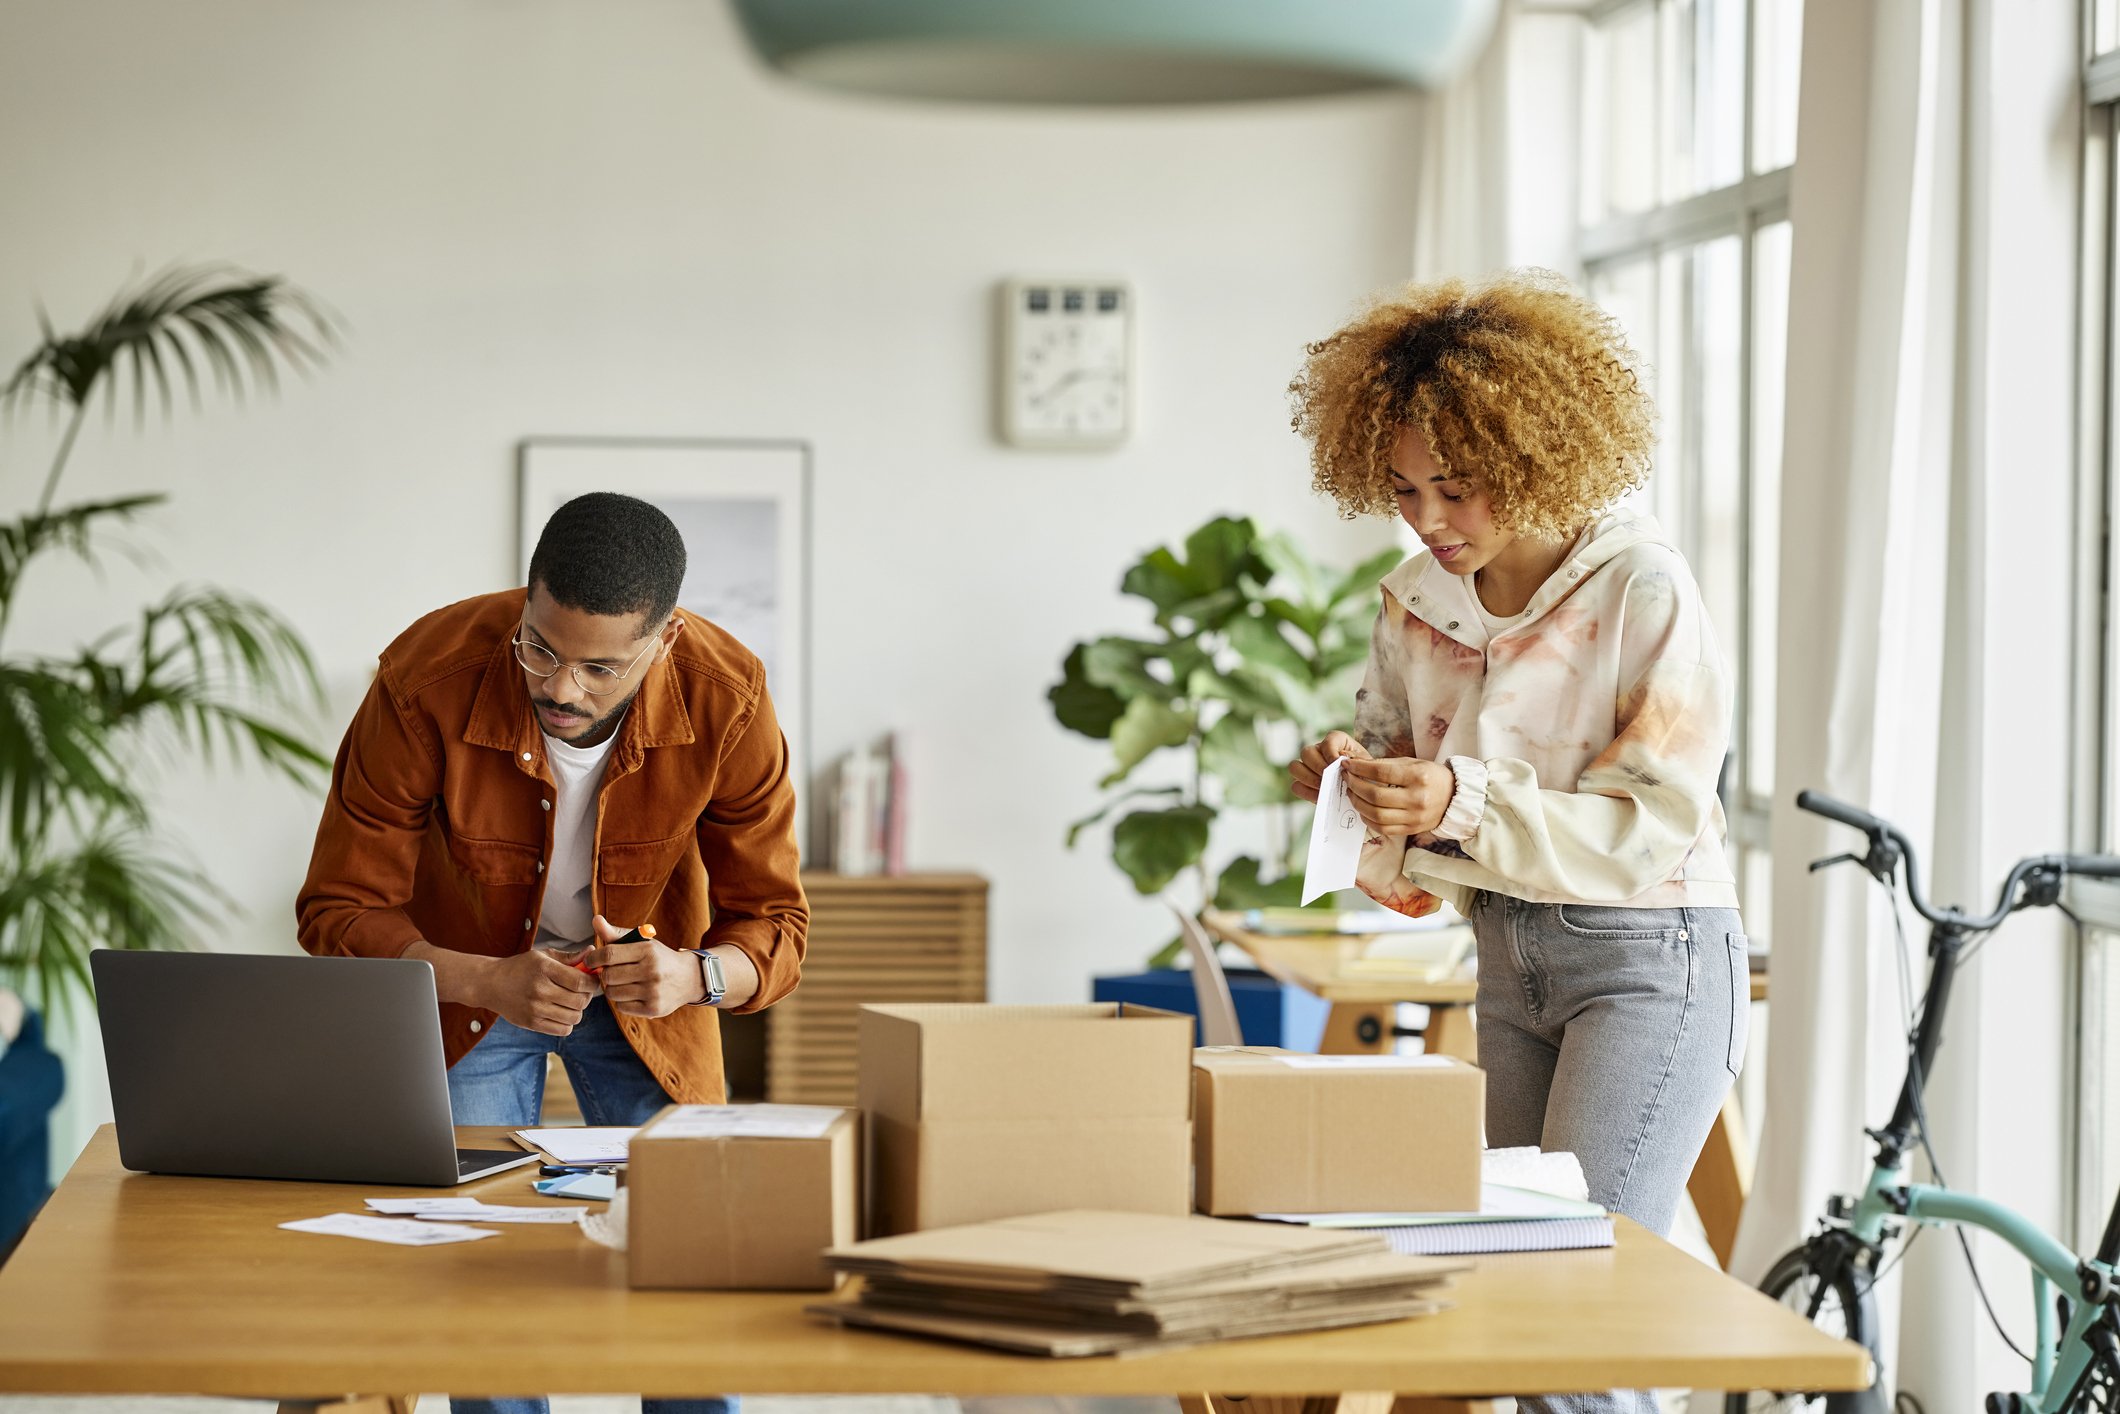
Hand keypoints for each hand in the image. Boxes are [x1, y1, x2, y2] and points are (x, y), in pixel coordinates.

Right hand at [481, 948, 596, 1036]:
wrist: (491, 984)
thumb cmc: (521, 967)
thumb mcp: (543, 956)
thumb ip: (570, 957)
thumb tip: (592, 953)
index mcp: (544, 969)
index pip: (580, 982)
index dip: (592, 982)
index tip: (591, 980)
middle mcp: (540, 990)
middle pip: (580, 1001)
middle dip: (587, 996)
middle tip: (582, 991)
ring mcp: (535, 1009)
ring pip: (574, 1017)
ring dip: (578, 1010)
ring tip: (571, 1002)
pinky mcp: (531, 1023)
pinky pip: (563, 1030)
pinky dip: (567, 1023)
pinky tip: (561, 1012)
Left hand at [582, 914, 700, 1017]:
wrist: (688, 978)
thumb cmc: (659, 958)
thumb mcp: (642, 942)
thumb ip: (615, 933)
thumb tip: (595, 920)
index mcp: (648, 951)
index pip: (609, 955)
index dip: (594, 958)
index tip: (590, 961)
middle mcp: (651, 971)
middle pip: (608, 976)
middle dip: (605, 974)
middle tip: (611, 972)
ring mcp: (653, 992)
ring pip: (612, 993)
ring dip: (612, 988)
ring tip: (621, 982)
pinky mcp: (653, 1009)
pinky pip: (621, 1007)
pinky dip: (622, 1001)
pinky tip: (631, 994)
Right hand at [1290, 731, 1370, 802]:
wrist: (1364, 790)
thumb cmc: (1365, 774)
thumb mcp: (1367, 766)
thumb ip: (1357, 762)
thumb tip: (1342, 761)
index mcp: (1336, 741)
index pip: (1328, 741)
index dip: (1331, 752)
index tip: (1338, 765)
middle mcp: (1318, 750)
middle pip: (1307, 752)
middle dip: (1317, 767)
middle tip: (1328, 779)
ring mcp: (1308, 767)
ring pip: (1295, 767)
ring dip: (1308, 778)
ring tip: (1323, 788)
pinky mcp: (1304, 784)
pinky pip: (1296, 786)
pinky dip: (1306, 792)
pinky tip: (1320, 797)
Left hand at [1341, 756, 1454, 837]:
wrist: (1453, 798)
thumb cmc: (1429, 776)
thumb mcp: (1412, 763)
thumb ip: (1385, 764)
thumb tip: (1355, 763)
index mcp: (1418, 777)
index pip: (1380, 772)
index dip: (1359, 768)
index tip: (1347, 765)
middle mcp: (1417, 799)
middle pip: (1375, 795)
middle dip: (1354, 786)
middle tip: (1346, 778)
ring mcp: (1414, 817)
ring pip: (1376, 815)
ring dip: (1358, 803)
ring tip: (1352, 793)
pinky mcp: (1411, 830)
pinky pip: (1382, 828)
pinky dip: (1367, 819)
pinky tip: (1362, 809)